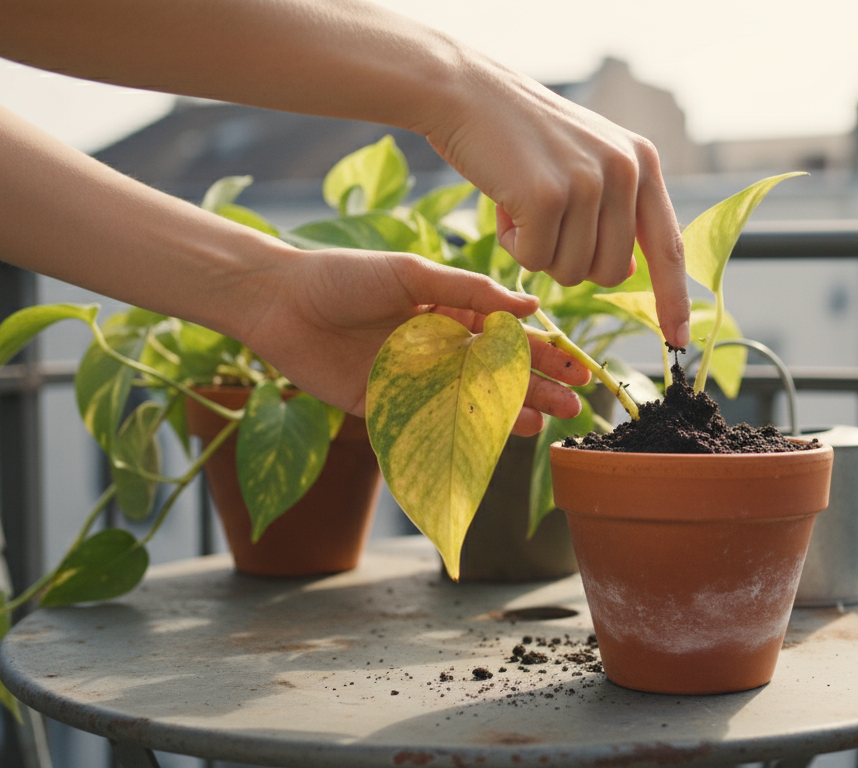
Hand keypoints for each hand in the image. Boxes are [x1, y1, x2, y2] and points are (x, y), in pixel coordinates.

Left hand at [239, 247, 588, 433]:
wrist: (278, 302)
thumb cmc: (343, 276)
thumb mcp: (411, 272)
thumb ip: (470, 291)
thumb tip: (530, 307)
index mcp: (448, 311)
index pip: (508, 335)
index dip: (546, 351)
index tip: (578, 367)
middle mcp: (439, 348)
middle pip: (500, 372)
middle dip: (541, 387)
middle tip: (577, 405)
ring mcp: (416, 381)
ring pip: (475, 401)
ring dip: (515, 412)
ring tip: (551, 422)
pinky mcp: (387, 408)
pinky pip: (434, 423)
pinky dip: (465, 432)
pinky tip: (499, 437)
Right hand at [415, 50, 691, 349]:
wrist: (468, 93)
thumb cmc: (523, 136)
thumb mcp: (586, 163)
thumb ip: (615, 213)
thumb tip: (628, 272)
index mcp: (642, 162)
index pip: (669, 246)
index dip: (673, 298)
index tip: (679, 338)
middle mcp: (625, 170)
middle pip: (611, 273)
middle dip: (571, 263)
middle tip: (544, 221)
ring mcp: (588, 182)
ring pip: (572, 271)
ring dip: (540, 252)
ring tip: (523, 204)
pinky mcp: (548, 195)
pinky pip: (536, 261)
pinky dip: (514, 245)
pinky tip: (505, 203)